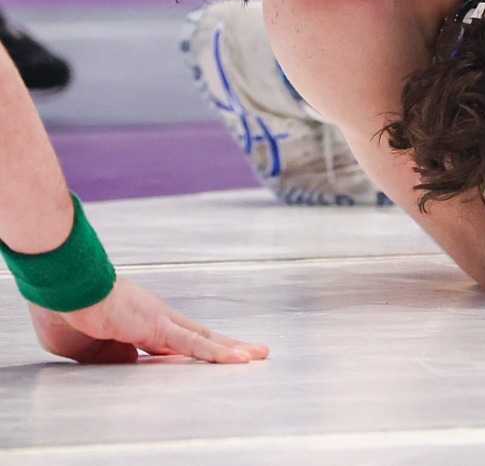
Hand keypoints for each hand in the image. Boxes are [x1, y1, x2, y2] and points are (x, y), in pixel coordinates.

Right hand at [28, 279, 268, 363]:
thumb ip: (104, 354)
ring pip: (202, 338)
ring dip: (229, 349)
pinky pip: (193, 344)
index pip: (169, 340)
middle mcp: (154, 317)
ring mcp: (159, 320)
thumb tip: (127, 361)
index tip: (200, 360)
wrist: (60, 289)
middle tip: (249, 351)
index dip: (186, 351)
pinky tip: (240, 360)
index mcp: (135, 321)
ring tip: (256, 355)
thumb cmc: (61, 311)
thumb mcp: (80, 346)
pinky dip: (217, 353)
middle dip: (222, 345)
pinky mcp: (157, 326)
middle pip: (197, 335)